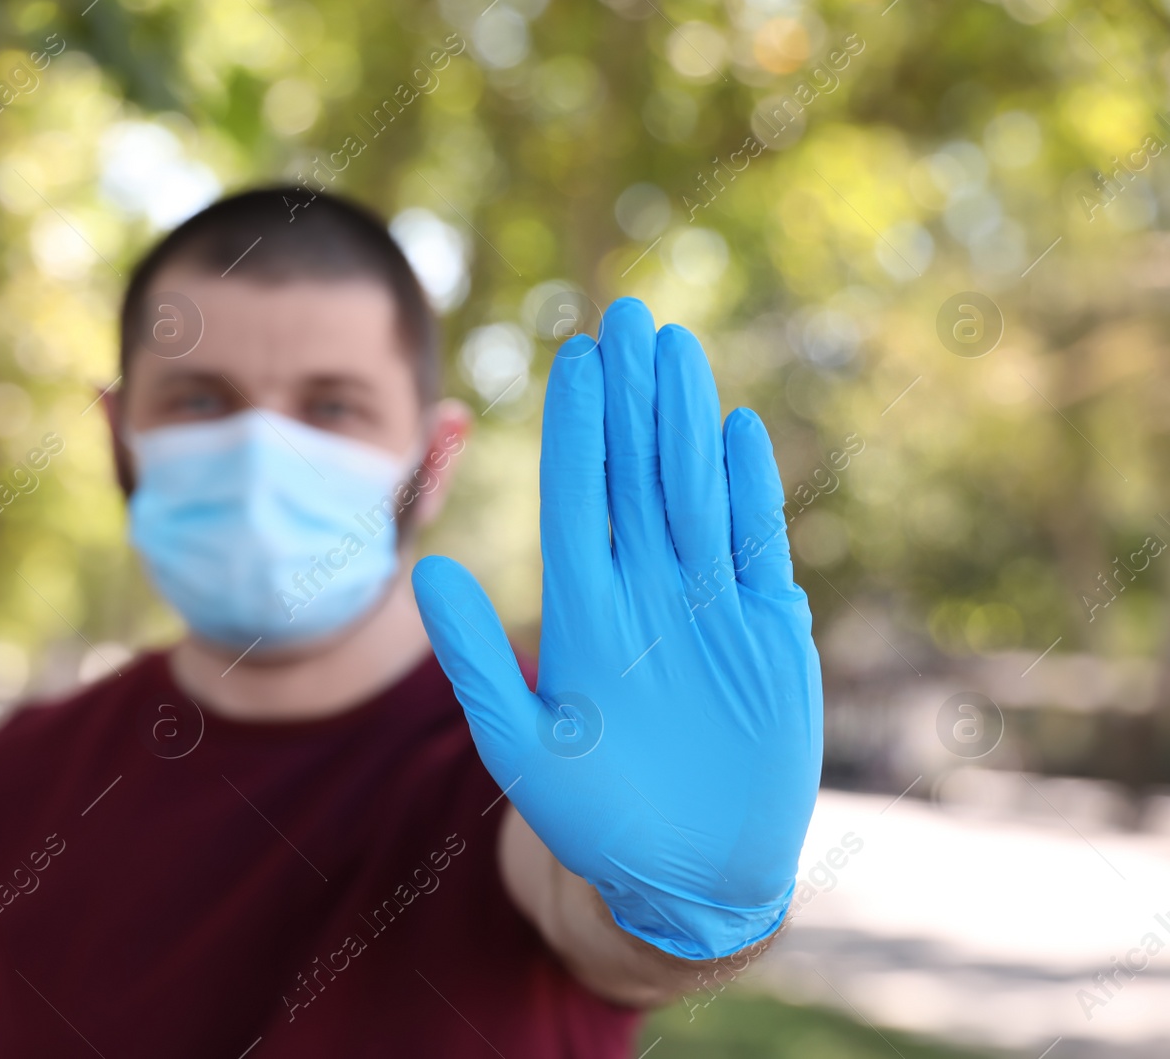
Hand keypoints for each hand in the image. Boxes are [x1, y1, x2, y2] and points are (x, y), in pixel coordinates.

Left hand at [413, 298, 821, 960]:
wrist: (683, 875)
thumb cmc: (591, 818)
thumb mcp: (519, 742)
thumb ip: (475, 658)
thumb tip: (425, 571)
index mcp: (581, 610)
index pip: (578, 498)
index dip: (579, 429)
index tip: (575, 357)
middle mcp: (644, 593)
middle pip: (635, 475)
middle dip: (630, 398)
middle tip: (625, 316)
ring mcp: (707, 605)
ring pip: (695, 492)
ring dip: (686, 422)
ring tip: (674, 349)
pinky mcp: (766, 628)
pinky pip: (757, 544)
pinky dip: (751, 489)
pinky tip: (737, 429)